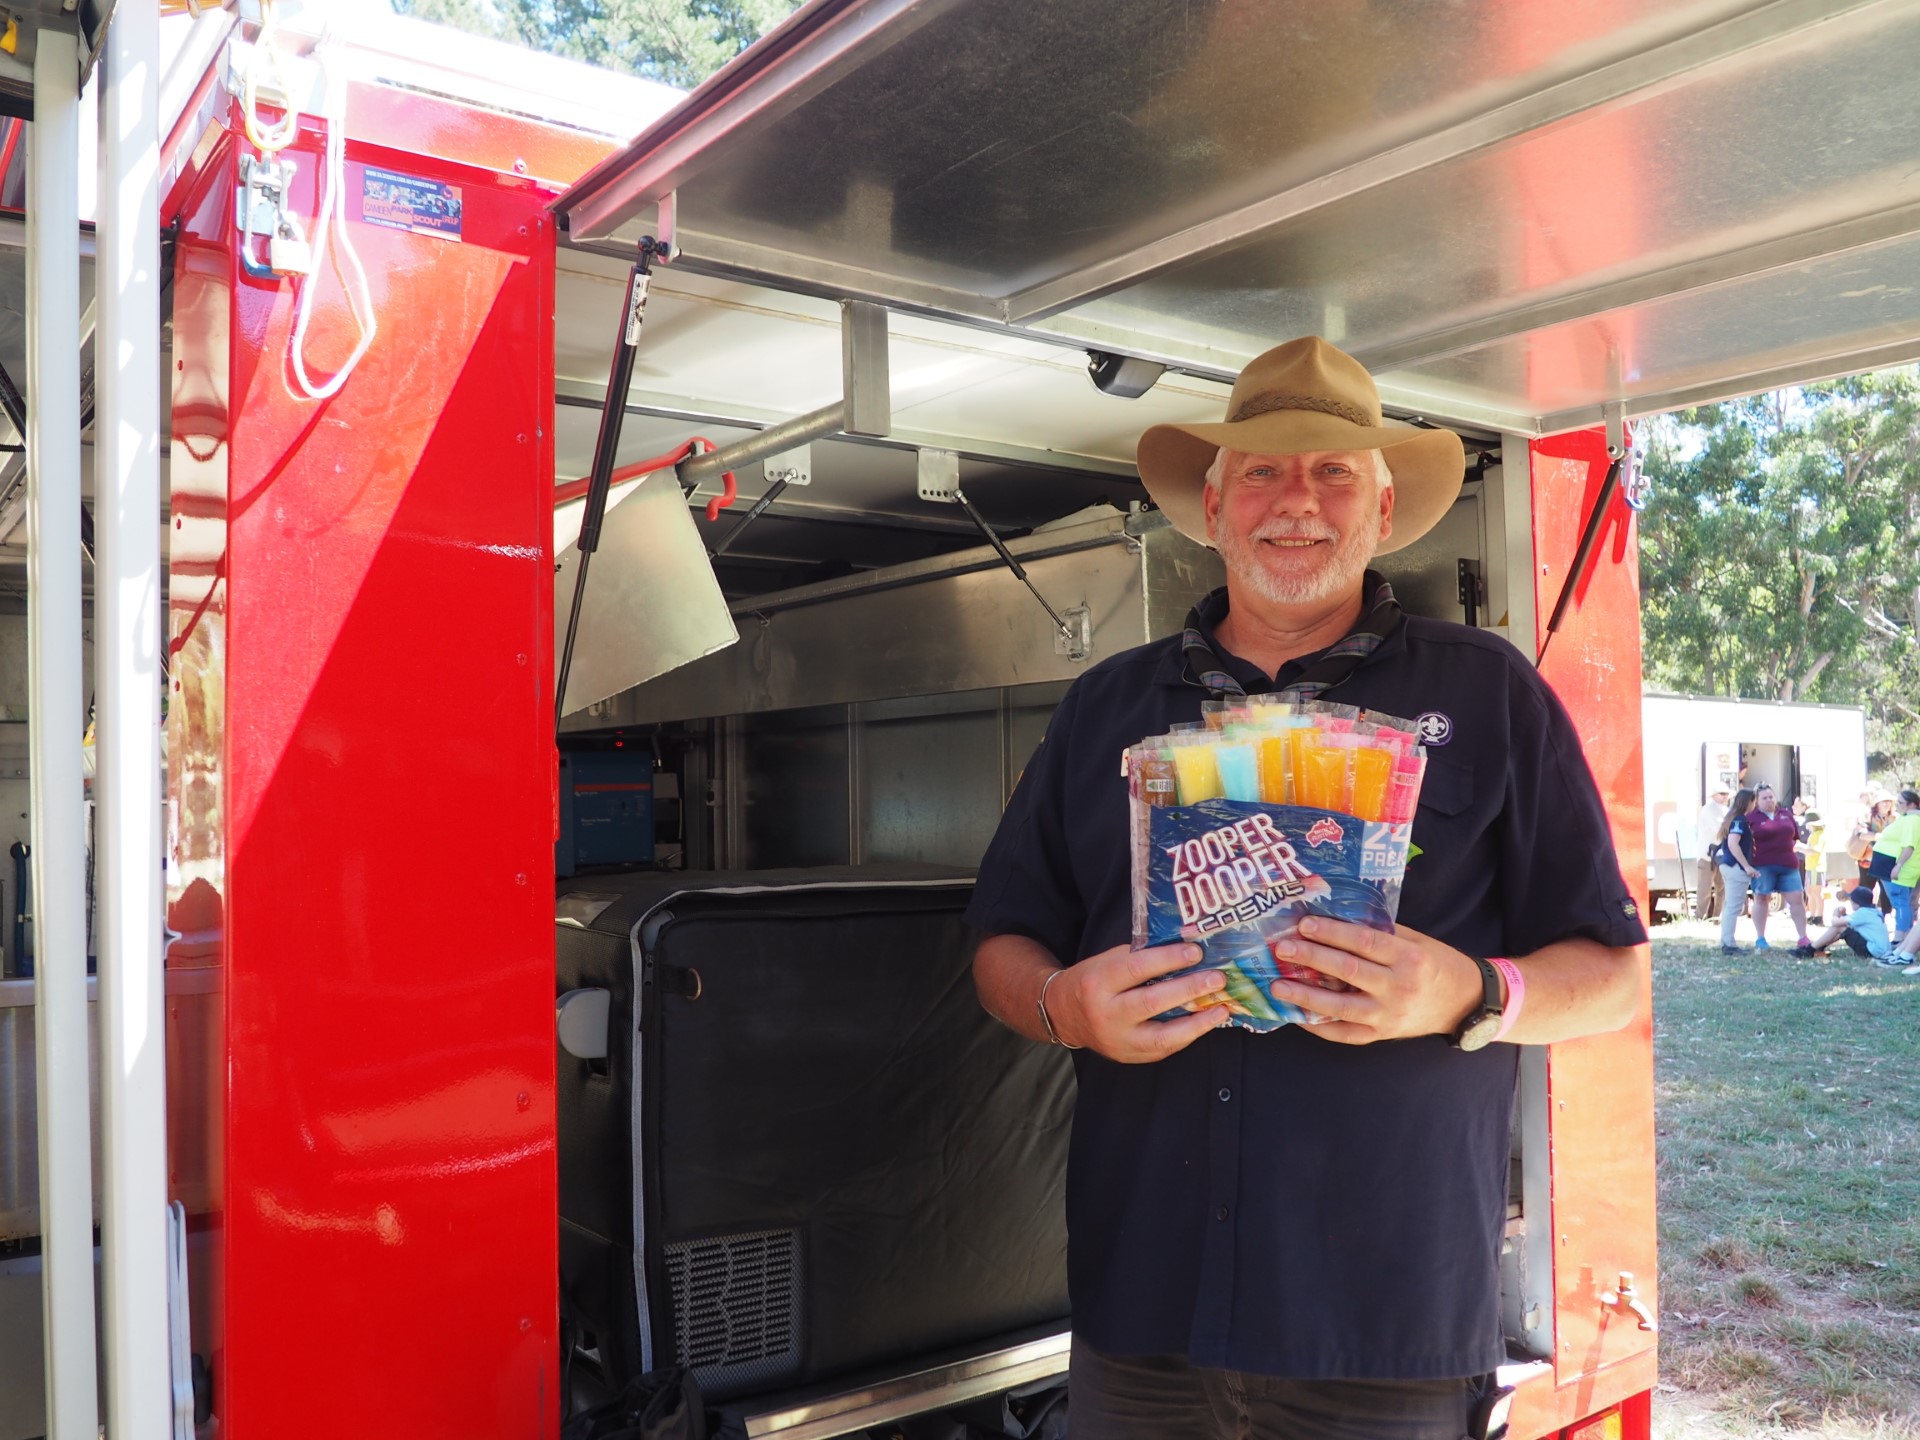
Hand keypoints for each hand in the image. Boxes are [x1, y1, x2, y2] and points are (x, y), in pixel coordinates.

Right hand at [1045, 941, 1231, 1062]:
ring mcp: (1118, 1040)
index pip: (1138, 968)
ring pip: (1163, 1035)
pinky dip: (1187, 1035)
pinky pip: (1164, 1048)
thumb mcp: (1108, 961)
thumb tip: (1185, 948)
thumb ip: (1141, 956)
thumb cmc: (1091, 980)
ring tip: (1221, 1008)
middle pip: (1152, 1002)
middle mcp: (1106, 1014)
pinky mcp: (1128, 1056)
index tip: (1196, 951)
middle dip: (1189, 990)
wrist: (1063, 1014)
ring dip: (1197, 1023)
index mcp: (1098, 982)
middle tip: (1216, 979)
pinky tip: (1205, 1022)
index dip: (1169, 959)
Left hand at [1264, 916, 1483, 1044]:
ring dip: (1306, 996)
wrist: (1464, 1002)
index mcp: (1408, 957)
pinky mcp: (1382, 1035)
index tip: (1304, 924)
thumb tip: (1334, 917)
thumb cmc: (1435, 964)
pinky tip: (1297, 1015)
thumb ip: (1379, 931)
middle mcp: (1399, 987)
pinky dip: (1319, 1026)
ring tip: (1278, 986)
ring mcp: (1389, 1015)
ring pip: (1341, 1006)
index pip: (1363, 942)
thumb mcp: (1415, 940)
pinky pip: (1345, 1034)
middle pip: (1348, 971)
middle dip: (1312, 958)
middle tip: (1283, 949)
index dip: (1332, 932)